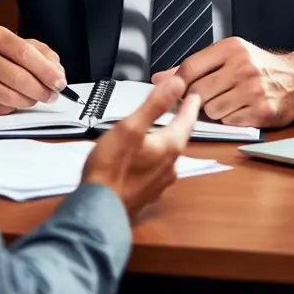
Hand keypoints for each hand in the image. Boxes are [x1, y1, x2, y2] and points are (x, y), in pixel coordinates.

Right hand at [0, 24, 66, 115]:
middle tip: (52, 95)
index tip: (60, 82)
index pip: (25, 53)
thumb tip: (57, 74)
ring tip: (35, 97)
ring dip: (29, 101)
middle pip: (18, 78)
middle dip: (41, 90)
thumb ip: (41, 54)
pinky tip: (15, 100)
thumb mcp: (17, 44)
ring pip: (10, 96)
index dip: (46, 70)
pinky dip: (13, 107)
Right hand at [81, 76, 199, 221]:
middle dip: (179, 120)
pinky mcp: (148, 193)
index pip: (187, 120)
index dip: (190, 105)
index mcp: (170, 147)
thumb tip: (177, 83)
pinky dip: (155, 156)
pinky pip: (157, 168)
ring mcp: (160, 182)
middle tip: (178, 107)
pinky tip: (145, 156)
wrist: (98, 210)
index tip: (195, 95)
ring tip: (161, 128)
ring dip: (167, 139)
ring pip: (168, 154)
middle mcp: (170, 166)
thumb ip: (155, 104)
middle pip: (179, 137)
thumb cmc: (112, 166)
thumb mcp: (131, 127)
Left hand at [152, 37, 293, 128]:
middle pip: (198, 91)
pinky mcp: (262, 111)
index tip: (176, 91)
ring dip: (213, 110)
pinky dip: (230, 119)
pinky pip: (229, 121)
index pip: (191, 66)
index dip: (178, 83)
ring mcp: (253, 89)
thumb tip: (159, 79)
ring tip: (227, 101)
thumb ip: (193, 67)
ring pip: (212, 109)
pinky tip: (240, 110)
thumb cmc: (257, 67)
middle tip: (206, 97)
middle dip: (197, 99)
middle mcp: (242, 66)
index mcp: (231, 48)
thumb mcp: (228, 57)